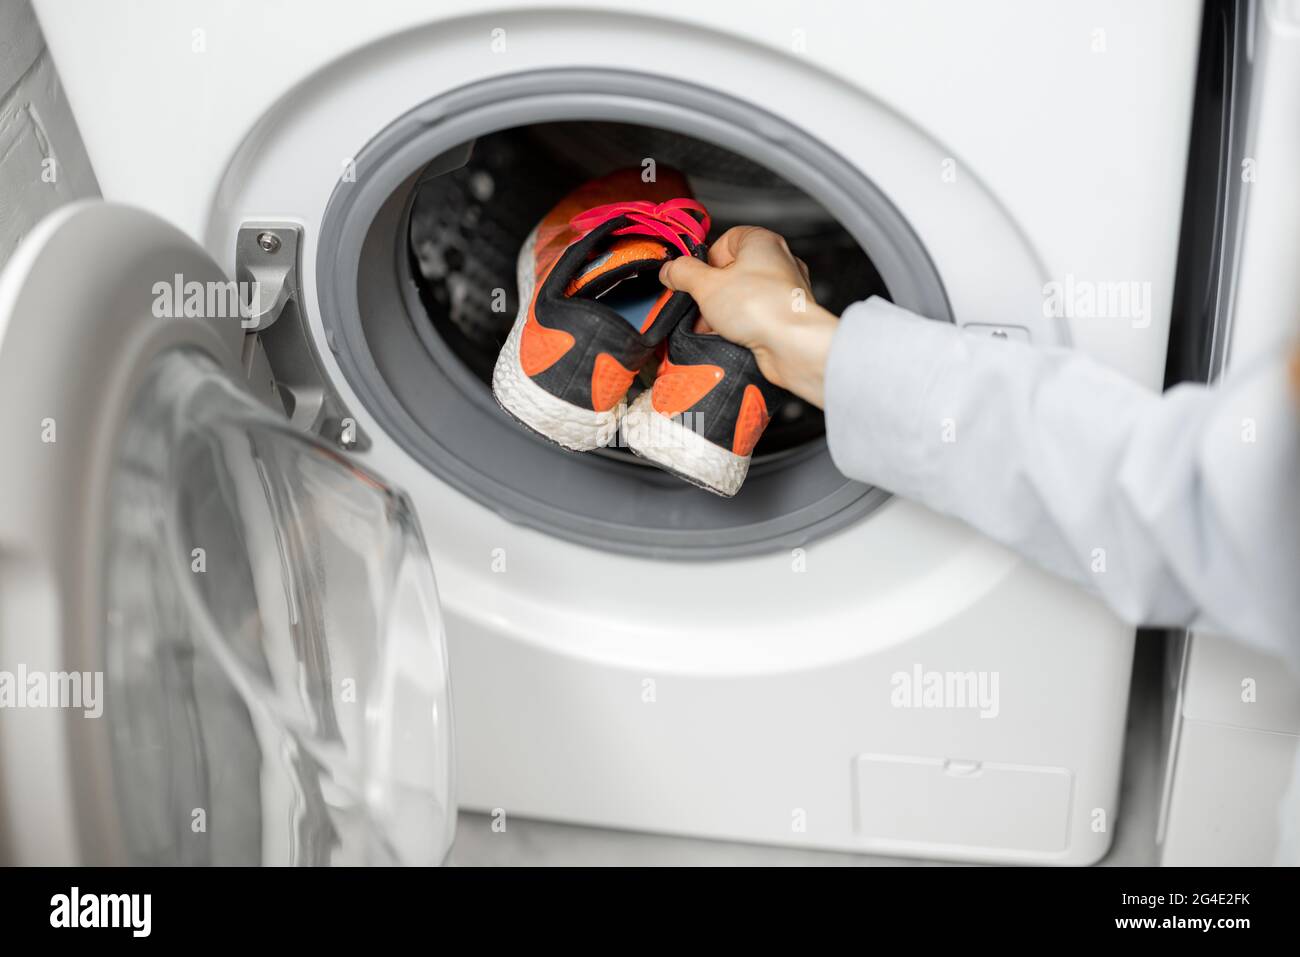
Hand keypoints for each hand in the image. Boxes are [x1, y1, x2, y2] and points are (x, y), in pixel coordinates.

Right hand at [659, 226, 837, 407]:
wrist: (793, 344)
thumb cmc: (762, 307)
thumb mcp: (706, 286)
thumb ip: (684, 274)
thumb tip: (671, 269)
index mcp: (761, 241)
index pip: (724, 241)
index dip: (704, 261)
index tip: (691, 278)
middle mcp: (778, 261)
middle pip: (731, 272)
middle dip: (710, 294)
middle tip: (699, 307)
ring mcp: (784, 290)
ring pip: (742, 296)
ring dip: (722, 313)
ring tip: (715, 327)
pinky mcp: (786, 316)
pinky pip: (755, 316)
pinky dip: (741, 326)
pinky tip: (731, 337)